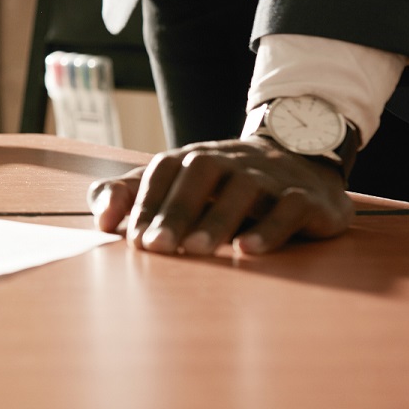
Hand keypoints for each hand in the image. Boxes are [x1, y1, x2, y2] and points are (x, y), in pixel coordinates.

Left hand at [88, 137, 352, 254]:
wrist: (301, 161)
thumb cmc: (222, 185)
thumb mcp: (175, 185)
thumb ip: (130, 196)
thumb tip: (102, 223)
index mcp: (194, 157)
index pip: (163, 170)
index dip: (146, 201)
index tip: (134, 239)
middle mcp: (230, 160)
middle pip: (200, 174)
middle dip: (176, 210)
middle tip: (158, 248)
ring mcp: (269, 176)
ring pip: (243, 189)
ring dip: (217, 219)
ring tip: (196, 250)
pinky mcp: (305, 198)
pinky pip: (289, 207)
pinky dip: (270, 228)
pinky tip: (248, 250)